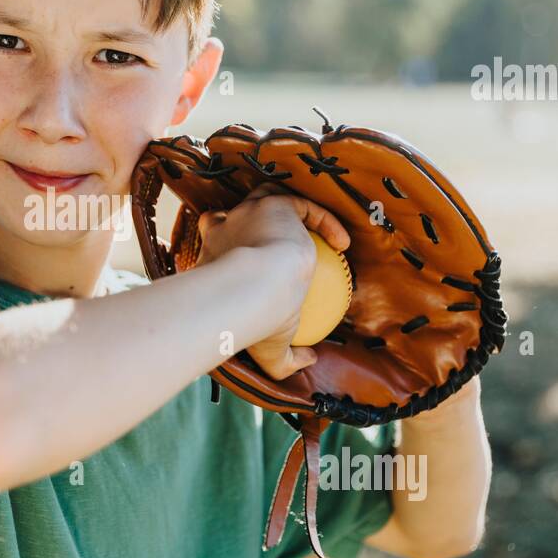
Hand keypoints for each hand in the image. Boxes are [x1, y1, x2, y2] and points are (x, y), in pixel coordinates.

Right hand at [198, 184, 350, 379]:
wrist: (249, 290)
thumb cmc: (250, 320)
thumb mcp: (266, 348)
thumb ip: (284, 359)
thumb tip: (308, 361)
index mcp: (214, 255)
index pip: (215, 236)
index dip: (228, 237)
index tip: (248, 253)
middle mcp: (225, 228)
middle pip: (237, 210)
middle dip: (253, 213)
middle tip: (282, 234)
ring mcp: (248, 213)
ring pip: (268, 196)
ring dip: (291, 208)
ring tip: (318, 231)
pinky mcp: (274, 205)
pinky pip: (304, 207)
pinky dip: (325, 222)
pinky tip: (343, 244)